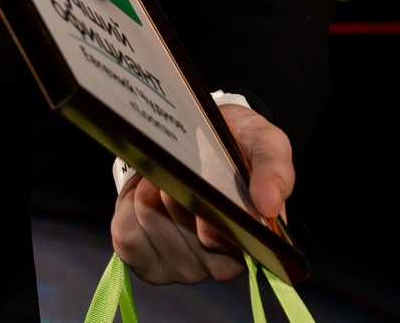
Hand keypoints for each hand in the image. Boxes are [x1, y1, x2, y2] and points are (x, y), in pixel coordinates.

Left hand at [111, 103, 293, 283]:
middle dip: (176, 187)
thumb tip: (269, 205)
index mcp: (253, 244)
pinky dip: (126, 203)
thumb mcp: (266, 144)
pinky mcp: (143, 258)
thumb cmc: (234, 145)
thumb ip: (274, 169)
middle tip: (181, 165)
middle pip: (184, 229)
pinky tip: (142, 188)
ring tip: (162, 174)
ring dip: (149, 189)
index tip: (203, 182)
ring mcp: (179, 264)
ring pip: (150, 223)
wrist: (194, 135)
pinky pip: (125, 235)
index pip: (229, 245)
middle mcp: (218, 263)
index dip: (209, 216)